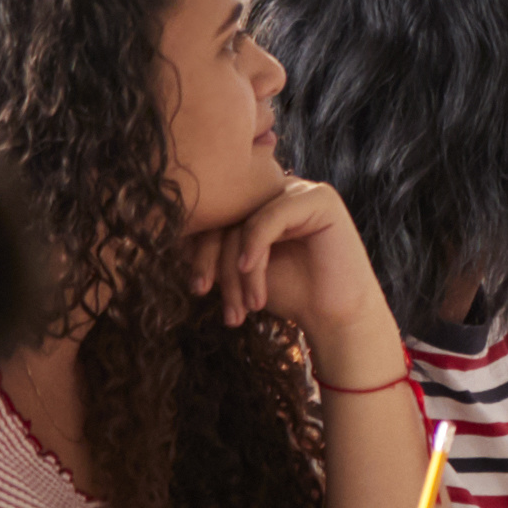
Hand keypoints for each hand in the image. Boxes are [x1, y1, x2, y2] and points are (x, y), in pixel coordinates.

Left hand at [196, 177, 396, 371]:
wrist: (335, 318)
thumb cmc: (291, 294)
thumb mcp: (239, 268)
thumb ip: (214, 247)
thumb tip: (172, 237)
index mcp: (259, 202)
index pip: (216, 214)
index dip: (198, 250)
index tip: (197, 288)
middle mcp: (278, 189)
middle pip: (227, 215)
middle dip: (213, 261)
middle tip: (209, 296)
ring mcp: (300, 190)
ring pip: (246, 220)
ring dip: (237, 268)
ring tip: (243, 305)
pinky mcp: (320, 199)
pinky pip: (270, 217)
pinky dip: (254, 246)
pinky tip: (249, 271)